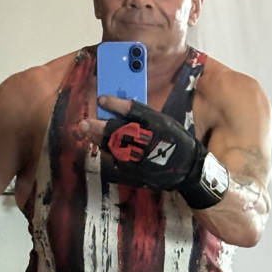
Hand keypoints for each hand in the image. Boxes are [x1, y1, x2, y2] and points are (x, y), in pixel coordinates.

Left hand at [87, 98, 229, 208]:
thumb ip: (142, 116)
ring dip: (99, 141)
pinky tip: (102, 148)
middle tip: (83, 124)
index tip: (102, 99)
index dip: (115, 104)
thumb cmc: (175, 141)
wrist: (187, 169)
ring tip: (87, 135)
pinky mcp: (136, 172)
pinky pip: (118, 162)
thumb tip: (120, 109)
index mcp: (155, 124)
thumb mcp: (163, 122)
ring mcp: (139, 158)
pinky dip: (109, 154)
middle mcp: (146, 141)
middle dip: (98, 127)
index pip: (132, 110)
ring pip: (114, 148)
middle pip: (117, 132)